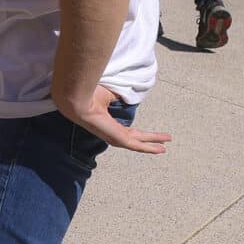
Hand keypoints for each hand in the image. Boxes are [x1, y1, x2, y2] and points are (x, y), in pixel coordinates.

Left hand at [56, 85, 170, 155]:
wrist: (79, 99)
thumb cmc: (88, 94)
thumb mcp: (108, 95)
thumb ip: (118, 97)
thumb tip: (126, 95)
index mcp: (106, 122)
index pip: (124, 129)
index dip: (136, 132)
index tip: (144, 134)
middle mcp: (110, 132)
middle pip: (134, 137)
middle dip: (147, 139)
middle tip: (161, 143)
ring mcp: (114, 137)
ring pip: (138, 143)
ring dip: (153, 144)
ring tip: (165, 147)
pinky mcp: (118, 139)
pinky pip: (138, 145)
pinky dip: (150, 147)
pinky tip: (160, 149)